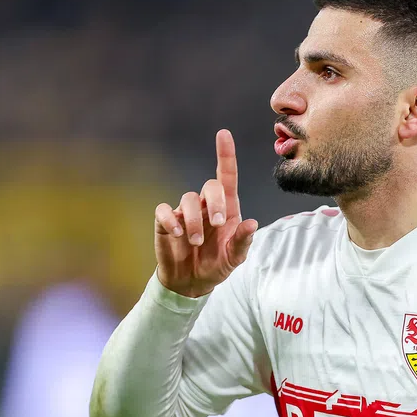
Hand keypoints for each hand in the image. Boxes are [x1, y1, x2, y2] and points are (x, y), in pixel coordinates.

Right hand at [154, 129, 258, 297]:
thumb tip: (252, 224)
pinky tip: (177, 234)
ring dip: (192, 220)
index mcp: (227, 209)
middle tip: (217, 224)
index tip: (223, 134)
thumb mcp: (235, 258)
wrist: (192, 282)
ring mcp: (185, 212)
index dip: (225, 155)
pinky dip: (170, 220)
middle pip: (209, 186)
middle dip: (214, 202)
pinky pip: (164, 210)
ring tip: (195, 242)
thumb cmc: (217, 265)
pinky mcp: (166, 222)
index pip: (226, 176)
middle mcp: (205, 206)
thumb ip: (243, 241)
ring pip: (187, 199)